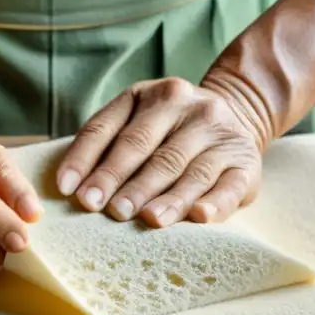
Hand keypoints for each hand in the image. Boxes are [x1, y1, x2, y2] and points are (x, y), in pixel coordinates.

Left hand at [57, 78, 266, 226]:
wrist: (240, 113)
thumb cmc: (169, 130)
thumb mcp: (138, 119)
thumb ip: (107, 144)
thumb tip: (71, 188)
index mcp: (149, 95)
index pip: (107, 127)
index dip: (85, 159)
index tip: (69, 189)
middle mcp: (187, 107)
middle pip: (145, 147)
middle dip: (121, 180)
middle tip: (105, 209)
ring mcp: (220, 133)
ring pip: (187, 168)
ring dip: (166, 197)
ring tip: (147, 218)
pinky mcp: (246, 162)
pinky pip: (228, 185)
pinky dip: (214, 202)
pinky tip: (198, 217)